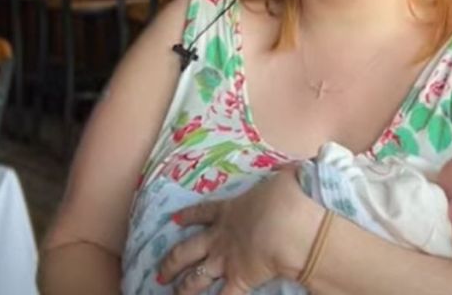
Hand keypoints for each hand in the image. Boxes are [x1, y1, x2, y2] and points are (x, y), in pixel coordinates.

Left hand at [156, 165, 322, 294]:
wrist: (287, 224)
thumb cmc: (285, 198)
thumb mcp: (283, 179)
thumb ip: (284, 176)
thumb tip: (291, 170)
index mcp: (229, 210)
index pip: (203, 213)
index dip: (188, 216)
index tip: (174, 219)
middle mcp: (220, 237)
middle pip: (187, 250)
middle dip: (171, 262)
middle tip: (160, 272)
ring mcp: (226, 260)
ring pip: (196, 277)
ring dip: (183, 288)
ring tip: (173, 293)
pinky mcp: (238, 279)